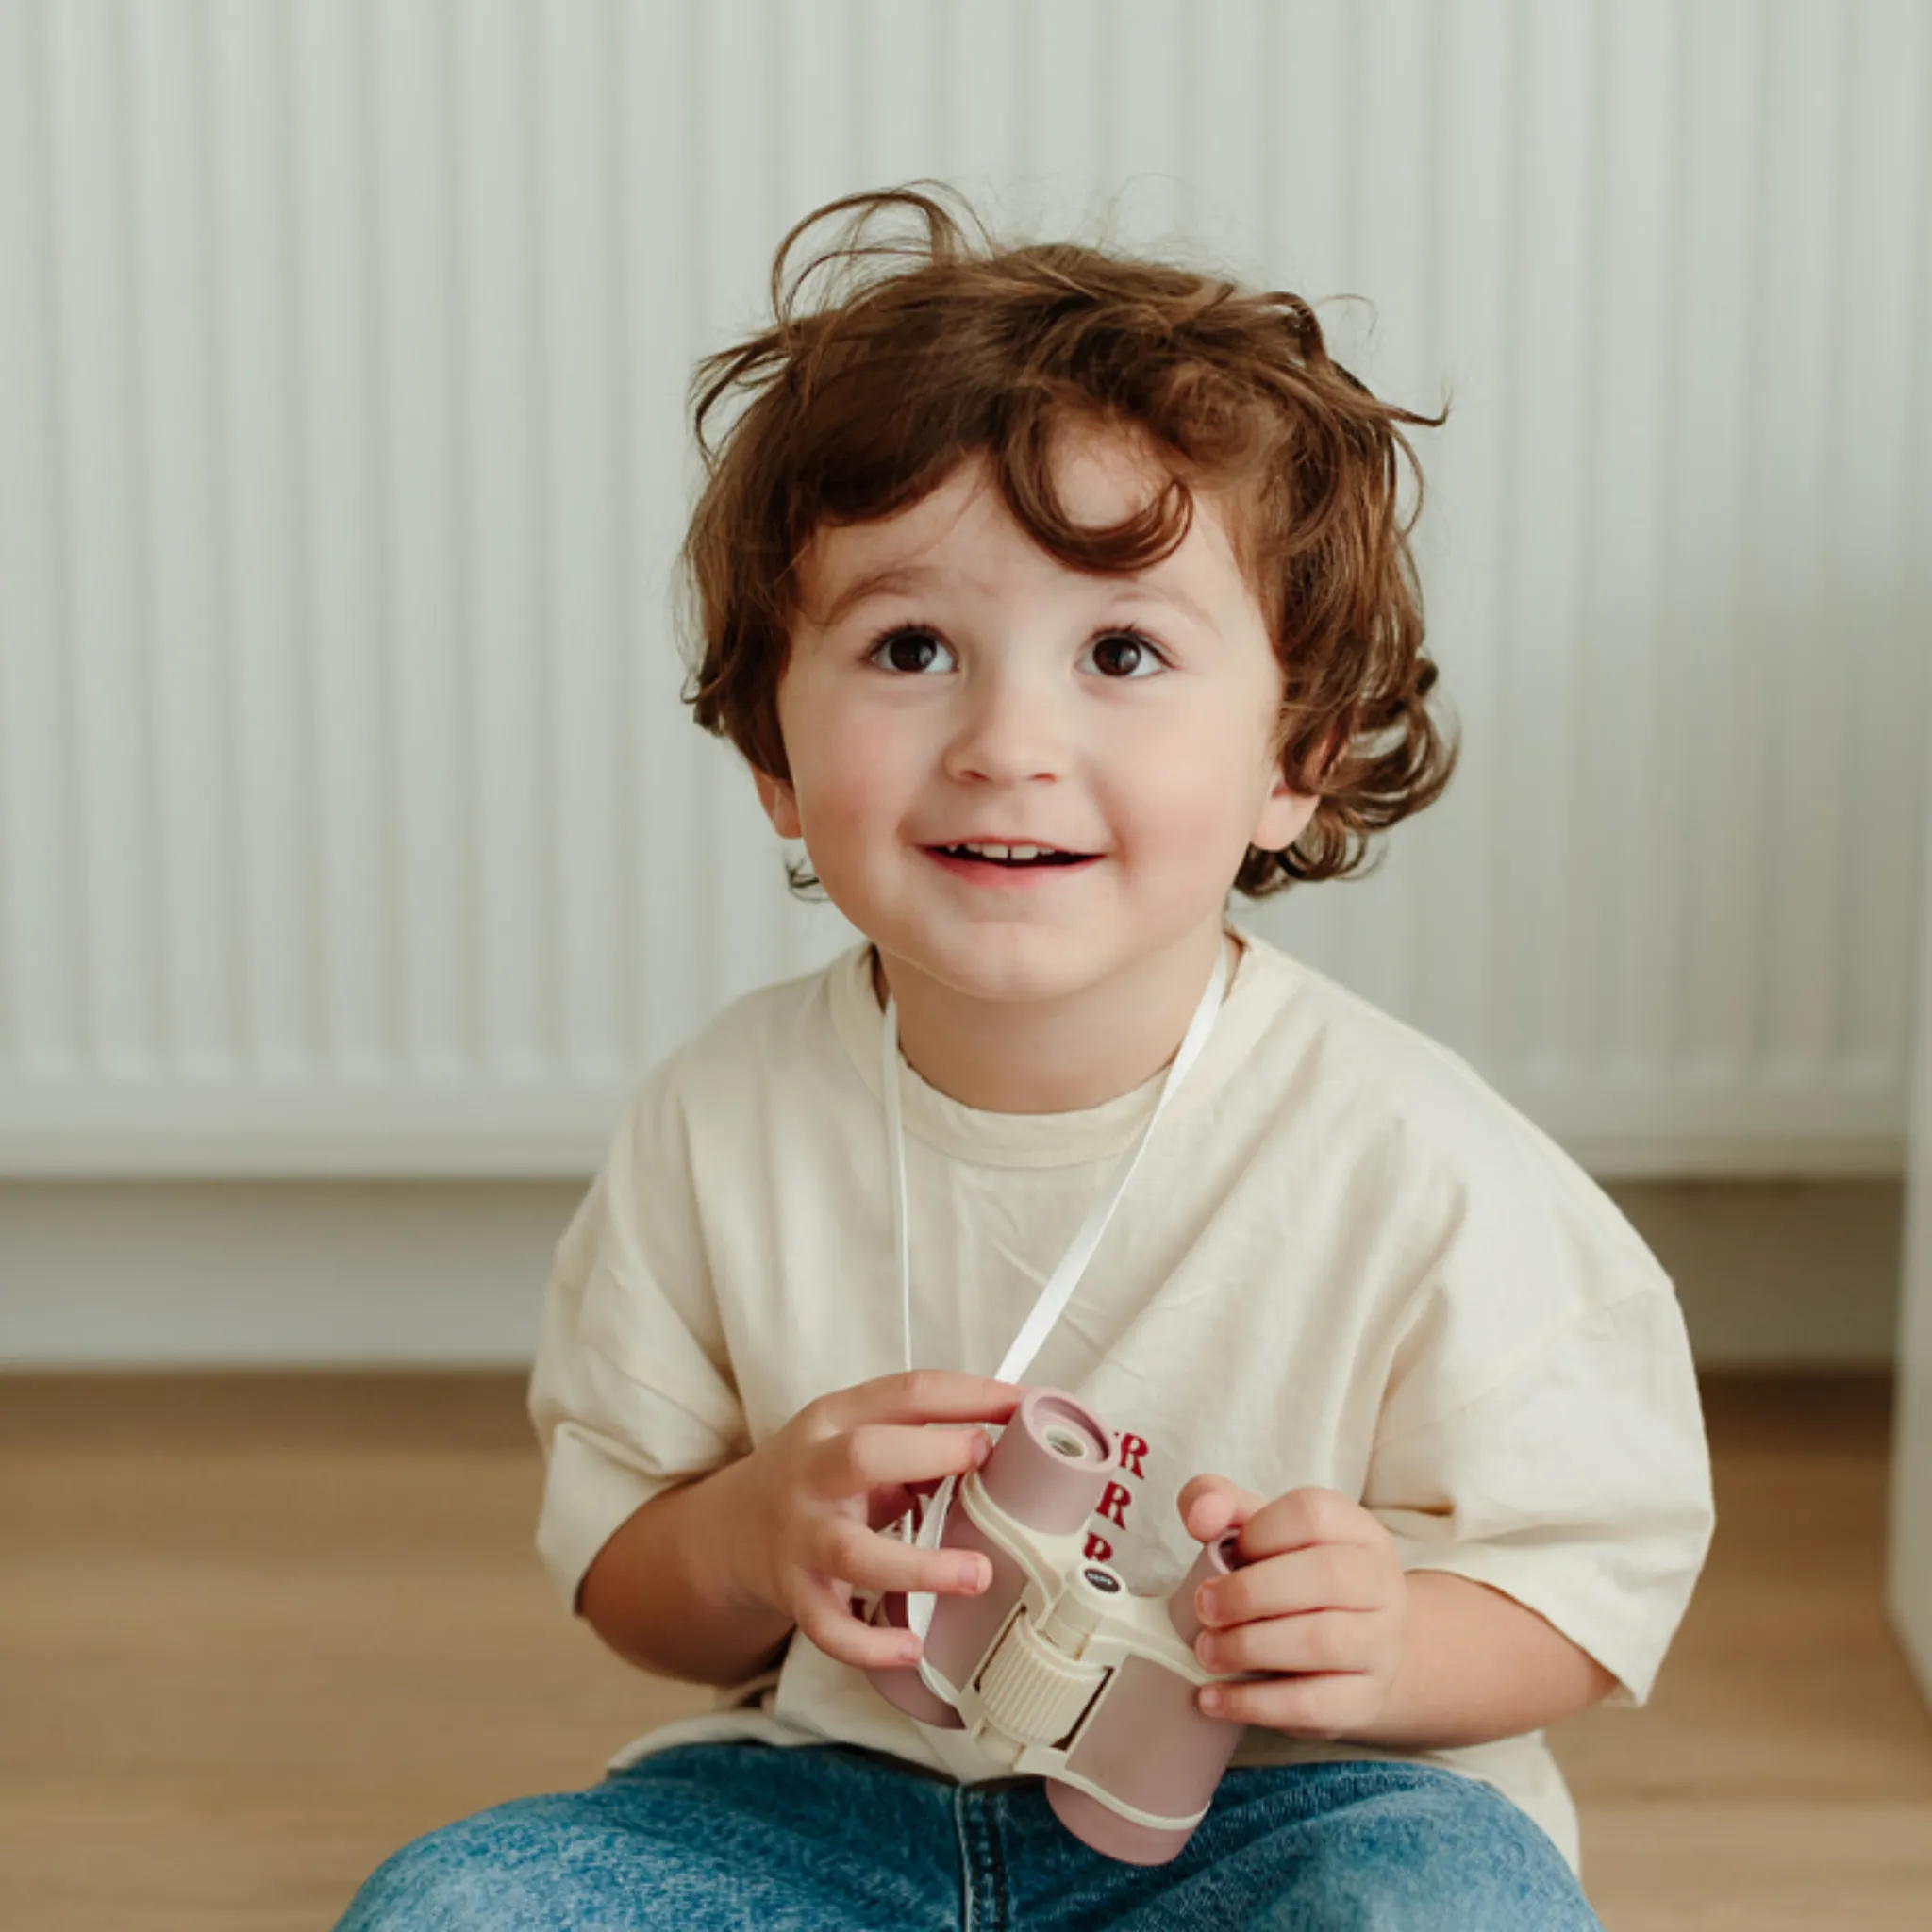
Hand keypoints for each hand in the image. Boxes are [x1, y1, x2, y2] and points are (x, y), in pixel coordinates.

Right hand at [726, 1370, 1024, 1671]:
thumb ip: (915, 1445)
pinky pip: (829, 1627)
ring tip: (978, 1575)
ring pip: (853, 1553)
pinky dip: (871, 1642)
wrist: (729, 1532)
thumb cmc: (816, 1480)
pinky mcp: (794, 1594)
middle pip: (863, 1455)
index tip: (1022, 1407)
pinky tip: (912, 1646)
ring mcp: (801, 1537)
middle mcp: (812, 1473)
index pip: (906, 1393)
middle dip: (932, 1455)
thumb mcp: (852, 1441)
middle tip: (987, 1464)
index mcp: (835, 1420)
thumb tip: (1004, 1459)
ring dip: (921, 1566)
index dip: (971, 1396)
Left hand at [1176, 1476, 1407, 1738]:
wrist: (1357, 1649)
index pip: (1313, 1514)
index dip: (1260, 1531)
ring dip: (1250, 1647)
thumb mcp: (1263, 1531)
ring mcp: (1380, 1644)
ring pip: (1323, 1642)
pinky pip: (1313, 1704)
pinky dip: (1255, 1703)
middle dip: (1250, 1593)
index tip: (1229, 1552)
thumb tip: (1199, 1516)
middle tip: (1203, 1608)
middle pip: (1324, 1577)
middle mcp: (1380, 1582)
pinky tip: (1214, 1698)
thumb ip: (1220, 1505)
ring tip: (1207, 1652)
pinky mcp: (1365, 1699)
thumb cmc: (1295, 1578)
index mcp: (1355, 1530)